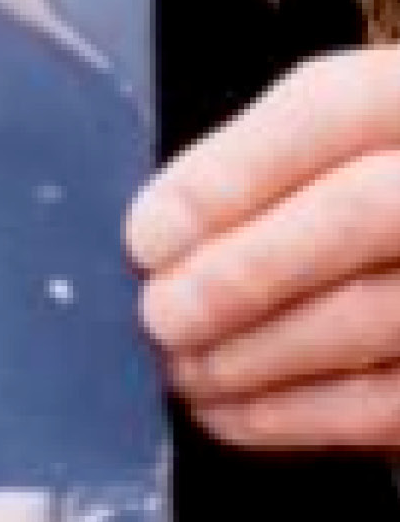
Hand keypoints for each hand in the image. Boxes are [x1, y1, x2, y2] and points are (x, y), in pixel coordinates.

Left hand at [137, 41, 399, 450]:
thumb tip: (156, 232)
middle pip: (362, 211)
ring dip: (263, 354)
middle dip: (244, 272)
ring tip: (184, 371)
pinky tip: (234, 415)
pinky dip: (309, 415)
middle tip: (160, 317)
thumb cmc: (358, 183)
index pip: (336, 107)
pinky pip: (399, 399)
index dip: (231, 175)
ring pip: (382, 311)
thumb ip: (264, 161)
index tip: (147, 236)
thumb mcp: (334, 139)